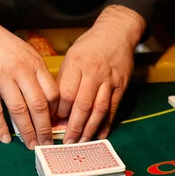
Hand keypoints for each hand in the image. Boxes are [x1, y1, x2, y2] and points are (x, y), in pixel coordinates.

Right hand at [0, 2, 58, 149]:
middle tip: (47, 144)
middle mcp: (21, 71)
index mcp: (34, 64)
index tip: (55, 125)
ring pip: (18, 110)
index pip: (52, 92)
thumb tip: (47, 99)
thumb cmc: (2, 44)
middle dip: (44, 128)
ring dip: (26, 131)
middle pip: (38, 105)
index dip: (56, 112)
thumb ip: (36, 73)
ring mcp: (2, 78)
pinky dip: (0, 127)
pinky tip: (5, 138)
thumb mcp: (26, 53)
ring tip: (30, 145)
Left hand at [56, 5, 145, 142]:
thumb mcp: (71, 56)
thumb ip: (64, 80)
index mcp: (76, 64)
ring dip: (90, 128)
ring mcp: (109, 80)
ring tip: (82, 142)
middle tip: (67, 142)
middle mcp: (93, 73)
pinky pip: (113, 108)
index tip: (53, 122)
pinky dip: (107, 123)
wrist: (116, 33)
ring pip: (99, 109)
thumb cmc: (89, 46)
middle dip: (74, 126)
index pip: (66, 93)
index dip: (59, 111)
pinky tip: (100, 135)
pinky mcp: (121, 86)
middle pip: (82, 104)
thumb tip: (54, 107)